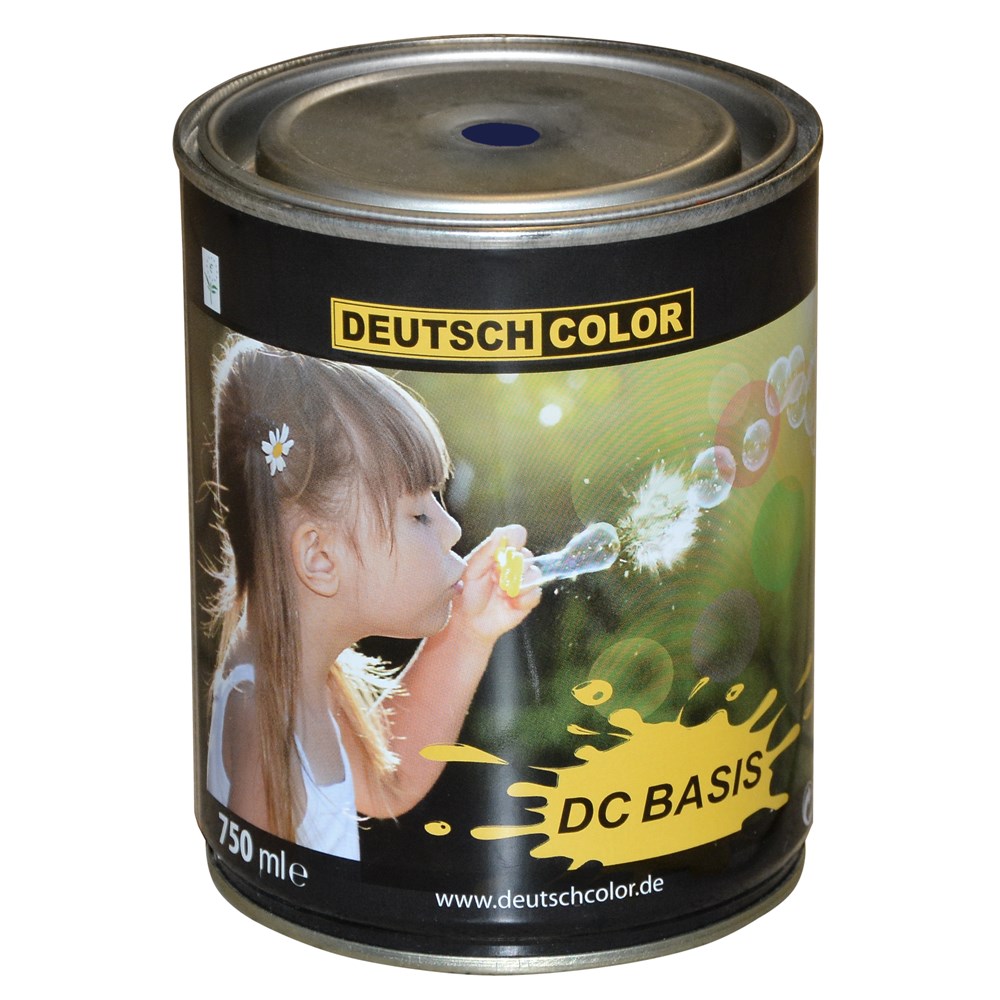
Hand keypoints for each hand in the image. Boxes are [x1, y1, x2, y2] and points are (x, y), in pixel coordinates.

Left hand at [448, 525, 540, 646]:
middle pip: (527, 556)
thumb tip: (501, 531)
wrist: (468, 621)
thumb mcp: (472, 569)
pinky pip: (535, 593)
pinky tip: (508, 603)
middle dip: (510, 569)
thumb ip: (487, 550)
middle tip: (494, 579)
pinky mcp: (528, 599)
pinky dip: (522, 599)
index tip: (498, 557)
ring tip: (500, 593)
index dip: (512, 544)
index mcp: (501, 551)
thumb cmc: (467, 591)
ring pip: (534, 574)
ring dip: (516, 585)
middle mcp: (515, 563)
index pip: (517, 535)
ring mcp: (523, 581)